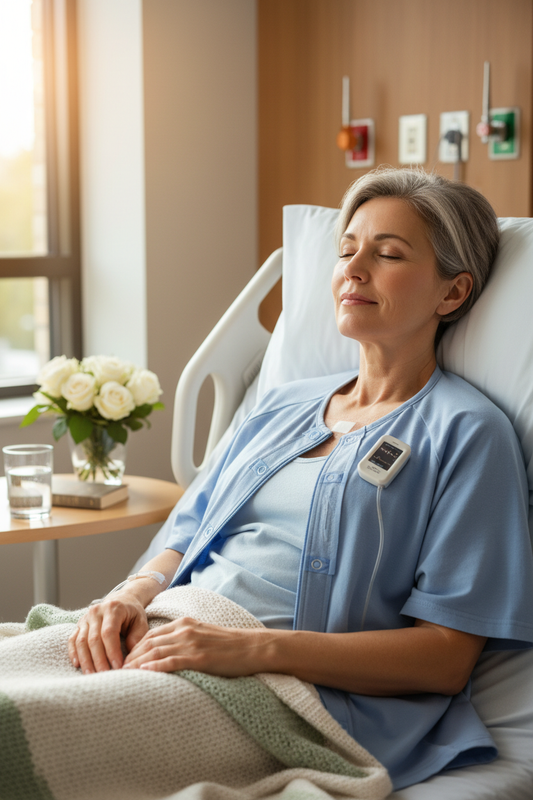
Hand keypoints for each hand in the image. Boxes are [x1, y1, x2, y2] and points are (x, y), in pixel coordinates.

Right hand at [68, 594, 148, 673]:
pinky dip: (74, 653)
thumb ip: (137, 638)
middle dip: (99, 660)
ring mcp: (86, 617)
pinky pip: (73, 639)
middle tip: (105, 676)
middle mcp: (96, 611)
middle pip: (94, 639)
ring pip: (82, 641)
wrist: (122, 600)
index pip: (109, 632)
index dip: (112, 651)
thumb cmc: (133, 614)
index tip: (118, 667)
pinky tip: (77, 665)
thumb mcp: (140, 622)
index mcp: (113, 608)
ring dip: (86, 660)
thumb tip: (129, 658)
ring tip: (92, 675)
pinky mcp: (79, 624)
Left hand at [123, 617, 268, 675]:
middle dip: (130, 656)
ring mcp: (192, 643)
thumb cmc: (230, 645)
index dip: (134, 648)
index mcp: (185, 624)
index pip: (151, 635)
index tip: (123, 660)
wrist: (253, 647)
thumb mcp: (203, 635)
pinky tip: (144, 674)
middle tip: (115, 670)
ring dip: (137, 663)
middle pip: (149, 643)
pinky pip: (172, 661)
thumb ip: (185, 639)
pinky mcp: (200, 657)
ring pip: (156, 651)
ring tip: (123, 674)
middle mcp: (185, 630)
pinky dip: (155, 667)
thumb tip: (168, 652)